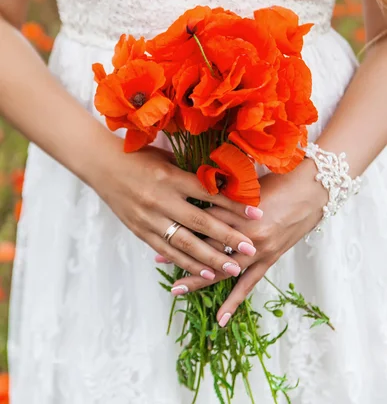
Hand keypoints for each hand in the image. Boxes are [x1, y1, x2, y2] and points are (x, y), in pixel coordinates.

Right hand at [88, 135, 260, 279]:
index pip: (208, 193)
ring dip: (210, 258)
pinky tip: (203, 272)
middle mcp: (161, 200)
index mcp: (171, 178)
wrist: (101, 165)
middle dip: (228, 236)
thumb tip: (223, 184)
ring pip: (185, 243)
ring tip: (232, 267)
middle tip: (251, 247)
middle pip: (200, 222)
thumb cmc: (138, 158)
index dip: (233, 204)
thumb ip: (191, 175)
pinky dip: (186, 263)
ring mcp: (149, 218)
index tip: (256, 213)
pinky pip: (167, 251)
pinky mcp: (141, 231)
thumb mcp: (167, 160)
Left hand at [167, 161, 326, 322]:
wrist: (313, 189)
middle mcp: (244, 232)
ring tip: (176, 288)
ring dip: (198, 279)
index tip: (160, 225)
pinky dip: (234, 301)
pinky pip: (248, 284)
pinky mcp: (270, 259)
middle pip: (206, 245)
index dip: (180, 222)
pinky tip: (220, 319)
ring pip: (222, 268)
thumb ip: (224, 192)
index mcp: (236, 209)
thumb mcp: (248, 183)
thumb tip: (197, 190)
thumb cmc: (280, 180)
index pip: (201, 218)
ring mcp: (257, 249)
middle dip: (180, 251)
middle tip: (157, 258)